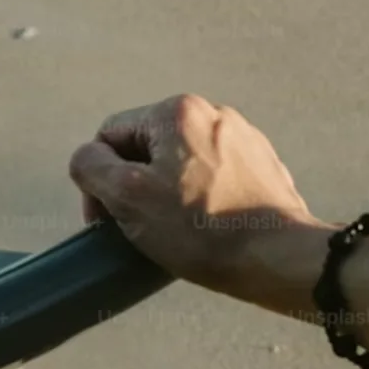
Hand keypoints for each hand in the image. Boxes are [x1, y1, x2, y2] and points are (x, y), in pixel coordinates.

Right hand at [68, 94, 330, 311]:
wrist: (280, 256)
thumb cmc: (200, 229)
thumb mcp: (127, 196)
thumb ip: (91, 166)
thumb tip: (88, 158)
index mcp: (176, 111)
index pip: (110, 136)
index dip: (98, 179)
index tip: (107, 220)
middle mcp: (212, 113)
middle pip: (147, 148)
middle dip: (136, 185)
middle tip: (140, 227)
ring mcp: (242, 138)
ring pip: (180, 163)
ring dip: (167, 192)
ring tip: (176, 230)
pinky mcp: (262, 165)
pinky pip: (213, 176)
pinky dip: (201, 198)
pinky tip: (206, 228)